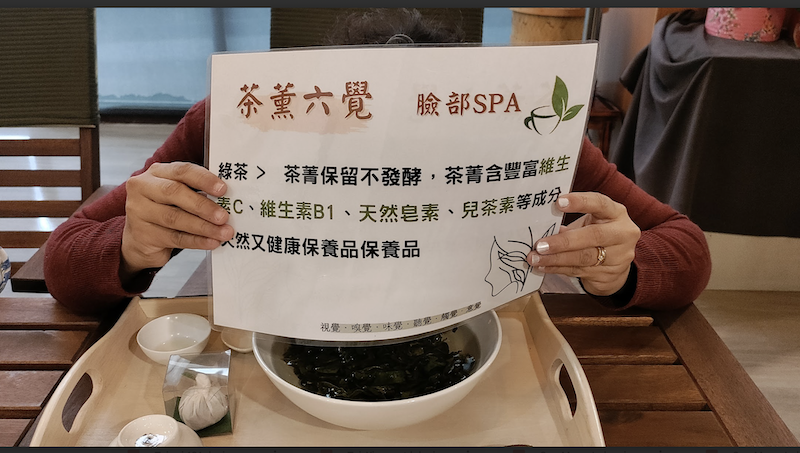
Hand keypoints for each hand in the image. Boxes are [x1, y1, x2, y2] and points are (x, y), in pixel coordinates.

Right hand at [120, 162, 234, 280]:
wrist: (141, 239)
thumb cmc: (167, 210)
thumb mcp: (178, 195)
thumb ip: (196, 191)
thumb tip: (229, 199)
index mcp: (157, 172)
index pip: (182, 170)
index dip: (204, 179)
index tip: (223, 189)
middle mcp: (143, 188)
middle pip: (174, 192)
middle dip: (203, 205)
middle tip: (224, 216)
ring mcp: (139, 211)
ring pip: (175, 218)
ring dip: (203, 227)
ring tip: (223, 233)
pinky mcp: (143, 234)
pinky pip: (174, 238)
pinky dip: (196, 241)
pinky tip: (212, 242)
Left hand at [527, 192, 640, 295]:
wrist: (616, 265)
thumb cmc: (597, 236)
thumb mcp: (589, 224)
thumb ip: (570, 224)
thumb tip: (541, 227)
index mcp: (616, 213)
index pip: (600, 203)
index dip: (580, 202)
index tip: (558, 202)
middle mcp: (622, 233)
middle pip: (593, 236)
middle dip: (563, 241)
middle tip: (540, 245)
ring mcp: (619, 256)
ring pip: (584, 257)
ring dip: (556, 259)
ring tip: (536, 259)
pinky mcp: (610, 274)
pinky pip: (579, 271)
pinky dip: (558, 269)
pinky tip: (544, 267)